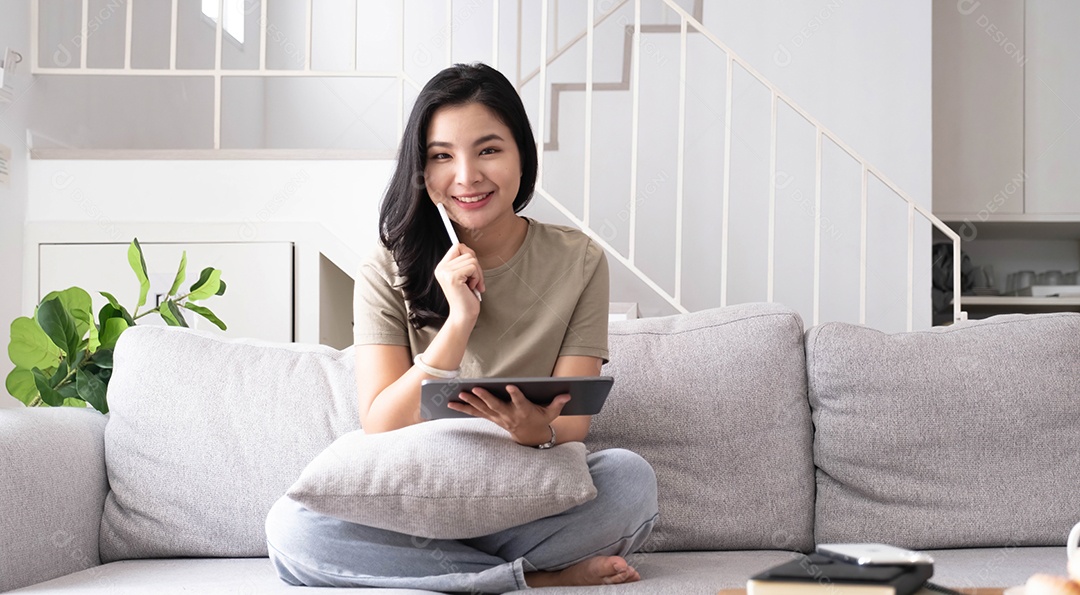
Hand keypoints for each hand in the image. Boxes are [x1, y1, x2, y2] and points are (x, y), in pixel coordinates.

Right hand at [434, 243, 484, 321]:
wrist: (463, 316)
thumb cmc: (466, 297)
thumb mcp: (464, 276)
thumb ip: (464, 262)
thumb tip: (469, 249)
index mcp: (442, 267)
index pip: (457, 246)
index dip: (469, 254)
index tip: (473, 269)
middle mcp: (441, 268)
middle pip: (466, 251)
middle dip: (476, 266)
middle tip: (475, 281)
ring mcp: (446, 272)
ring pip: (471, 259)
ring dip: (478, 274)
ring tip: (473, 285)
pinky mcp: (453, 277)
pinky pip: (473, 267)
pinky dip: (477, 278)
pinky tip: (472, 288)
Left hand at [447, 385, 569, 445]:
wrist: (530, 437)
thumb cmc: (540, 420)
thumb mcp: (551, 414)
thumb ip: (557, 404)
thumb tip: (567, 394)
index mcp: (524, 412)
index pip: (520, 402)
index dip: (516, 394)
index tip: (510, 386)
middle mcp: (509, 415)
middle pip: (495, 406)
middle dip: (485, 397)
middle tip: (475, 389)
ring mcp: (498, 418)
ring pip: (482, 409)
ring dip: (470, 402)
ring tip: (458, 394)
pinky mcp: (490, 418)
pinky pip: (475, 413)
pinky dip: (463, 408)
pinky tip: (450, 403)